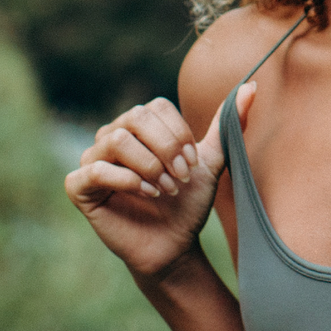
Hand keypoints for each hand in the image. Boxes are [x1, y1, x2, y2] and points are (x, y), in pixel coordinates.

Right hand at [65, 85, 255, 280]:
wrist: (174, 244)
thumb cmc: (189, 202)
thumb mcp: (212, 159)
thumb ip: (228, 123)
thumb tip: (251, 86)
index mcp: (139, 125)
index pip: (156, 107)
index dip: (179, 135)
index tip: (192, 164)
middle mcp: (112, 135)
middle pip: (136, 118)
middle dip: (166, 149)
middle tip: (181, 178)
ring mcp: (92, 159)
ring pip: (116, 141)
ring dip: (150, 166)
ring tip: (166, 189)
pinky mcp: (79, 187)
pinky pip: (95, 169)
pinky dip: (127, 180)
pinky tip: (147, 195)